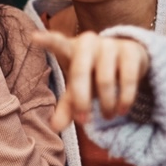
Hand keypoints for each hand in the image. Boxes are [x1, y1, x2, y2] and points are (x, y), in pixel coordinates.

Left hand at [32, 29, 149, 129]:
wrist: (129, 60)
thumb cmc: (95, 75)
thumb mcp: (79, 89)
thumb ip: (67, 106)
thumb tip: (54, 127)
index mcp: (71, 48)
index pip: (57, 43)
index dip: (47, 40)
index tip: (34, 37)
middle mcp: (89, 43)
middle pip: (79, 73)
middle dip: (81, 101)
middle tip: (84, 121)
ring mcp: (110, 44)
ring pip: (105, 80)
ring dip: (106, 104)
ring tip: (107, 117)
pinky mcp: (131, 50)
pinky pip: (127, 78)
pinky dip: (124, 99)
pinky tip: (122, 110)